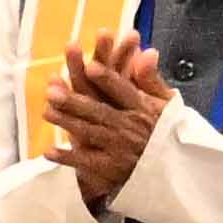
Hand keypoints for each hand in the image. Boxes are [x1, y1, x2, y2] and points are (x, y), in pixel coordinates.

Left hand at [41, 33, 168, 201]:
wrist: (175, 171)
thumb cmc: (166, 131)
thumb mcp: (167, 103)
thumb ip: (152, 79)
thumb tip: (148, 52)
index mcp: (144, 109)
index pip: (124, 91)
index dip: (107, 79)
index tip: (90, 66)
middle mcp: (130, 127)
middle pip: (99, 111)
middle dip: (75, 101)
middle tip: (53, 91)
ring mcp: (120, 149)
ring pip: (90, 133)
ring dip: (67, 123)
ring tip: (47, 112)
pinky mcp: (112, 168)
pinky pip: (87, 163)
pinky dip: (68, 158)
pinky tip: (49, 152)